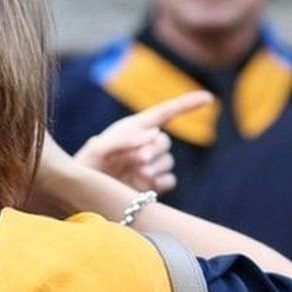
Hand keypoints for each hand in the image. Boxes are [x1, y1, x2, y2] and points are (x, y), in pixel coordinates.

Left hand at [73, 91, 212, 192]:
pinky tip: (143, 184)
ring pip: (168, 162)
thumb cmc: (86, 166)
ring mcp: (150, 165)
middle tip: (135, 160)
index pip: (165, 112)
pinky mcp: (153, 184)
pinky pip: (169, 180)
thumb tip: (153, 133)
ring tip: (133, 174)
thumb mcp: (97, 149)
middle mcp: (145, 144)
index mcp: (134, 128)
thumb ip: (123, 139)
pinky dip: (159, 183)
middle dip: (153, 151)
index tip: (208, 97)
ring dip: (153, 168)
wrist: (82, 194)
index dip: (187, 104)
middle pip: (165, 142)